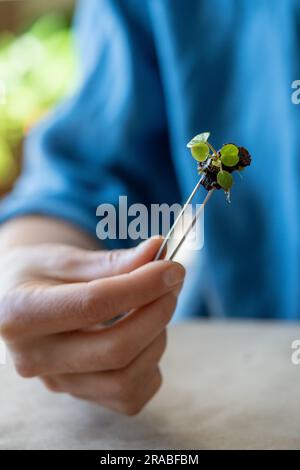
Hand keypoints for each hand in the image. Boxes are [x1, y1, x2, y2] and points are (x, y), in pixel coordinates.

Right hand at [0, 238, 184, 414]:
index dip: (142, 285)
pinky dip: (150, 365)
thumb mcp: (62, 258)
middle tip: (172, 284)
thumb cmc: (36, 276)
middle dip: (156, 313)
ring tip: (153, 307)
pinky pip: (130, 396)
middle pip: (116, 350)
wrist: (17, 304)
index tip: (172, 268)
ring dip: (156, 338)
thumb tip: (157, 251)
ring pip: (127, 379)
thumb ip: (110, 261)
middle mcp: (35, 358)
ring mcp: (59, 383)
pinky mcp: (81, 396)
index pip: (93, 304)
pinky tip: (143, 337)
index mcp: (21, 315)